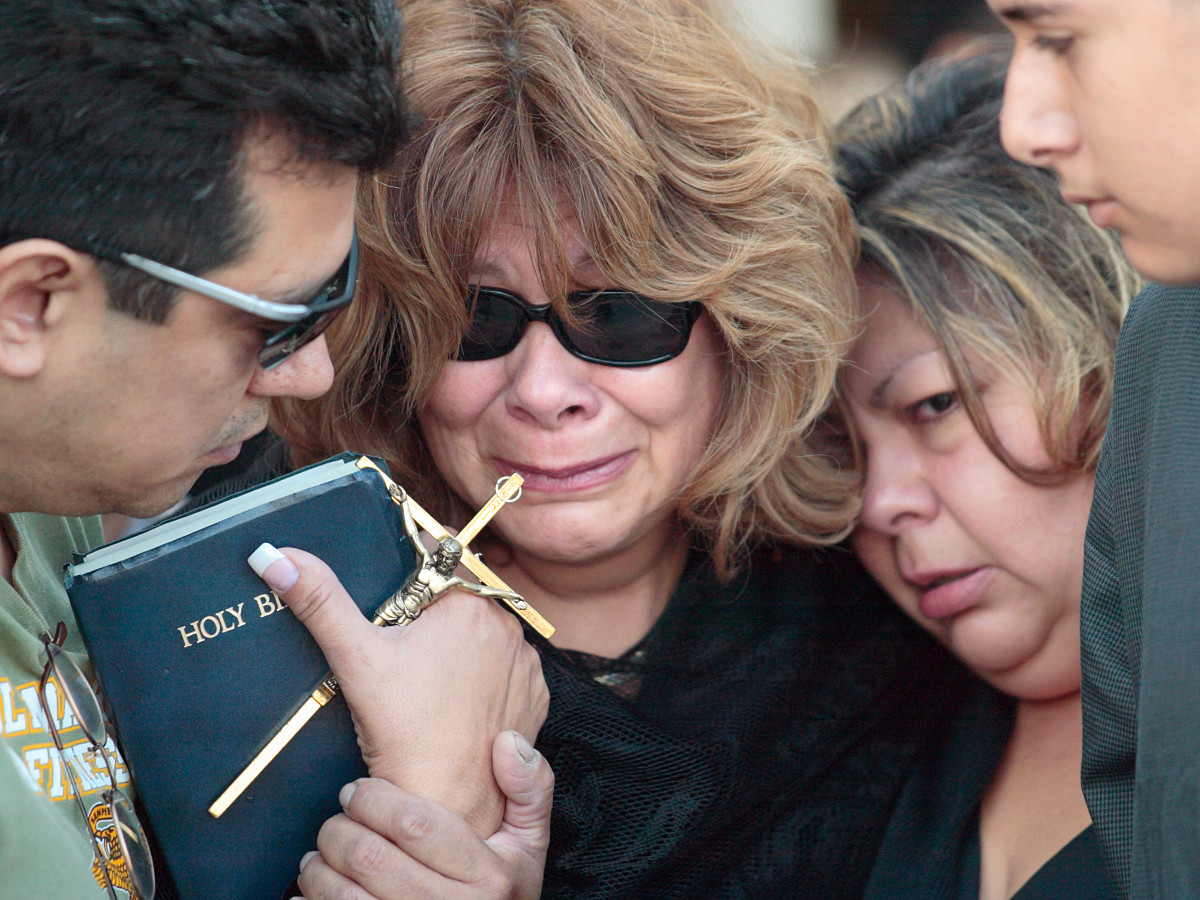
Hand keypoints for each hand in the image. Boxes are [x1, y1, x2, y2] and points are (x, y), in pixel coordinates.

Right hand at [254, 546, 548, 835]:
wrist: (447, 801)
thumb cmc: (403, 731)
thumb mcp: (355, 657)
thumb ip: (319, 600)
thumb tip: (276, 557)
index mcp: (469, 603)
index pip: (441, 558)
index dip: (412, 574)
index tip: (395, 603)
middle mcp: (508, 626)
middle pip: (462, 599)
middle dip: (433, 615)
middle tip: (403, 654)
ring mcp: (525, 663)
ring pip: (485, 635)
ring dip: (462, 647)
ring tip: (427, 684)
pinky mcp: (534, 696)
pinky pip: (506, 671)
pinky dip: (485, 679)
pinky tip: (455, 702)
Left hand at [295, 731, 553, 899]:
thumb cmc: (504, 893)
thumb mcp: (530, 842)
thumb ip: (529, 788)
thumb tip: (509, 742)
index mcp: (488, 876)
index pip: (415, 823)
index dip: (374, 799)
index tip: (358, 789)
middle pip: (370, 857)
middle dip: (340, 829)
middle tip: (337, 818)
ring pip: (344, 897)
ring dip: (319, 869)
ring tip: (321, 852)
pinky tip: (315, 888)